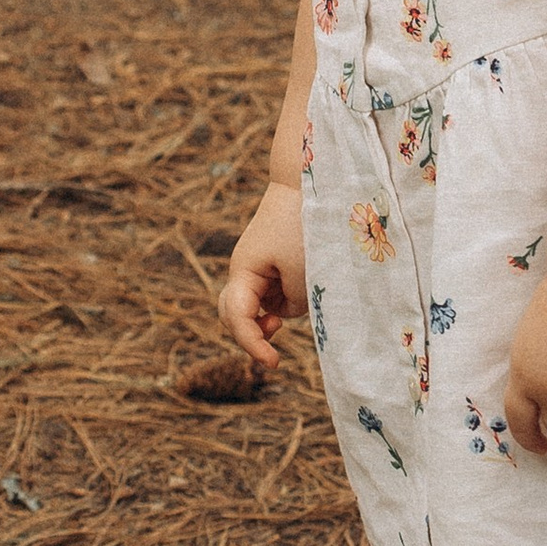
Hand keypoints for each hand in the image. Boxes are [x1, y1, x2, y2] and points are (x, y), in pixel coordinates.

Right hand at [221, 185, 305, 369]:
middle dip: (254, 333)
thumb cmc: (306, 227)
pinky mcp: (274, 260)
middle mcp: (245, 270)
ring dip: (279, 311)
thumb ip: (293, 303)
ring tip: (304, 295)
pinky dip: (288, 296)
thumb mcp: (303, 274)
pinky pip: (276, 290)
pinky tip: (306, 283)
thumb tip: (286, 311)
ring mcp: (258, 265)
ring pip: (262, 305)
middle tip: (276, 339)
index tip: (275, 363)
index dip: (253, 346)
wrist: (308, 182)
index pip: (238, 320)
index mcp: (243, 272)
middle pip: (237, 316)